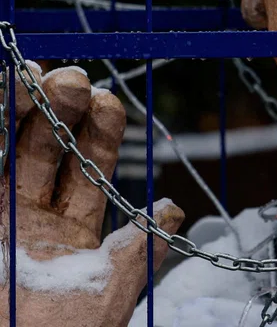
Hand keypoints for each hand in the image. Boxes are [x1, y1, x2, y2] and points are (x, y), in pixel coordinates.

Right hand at [0, 64, 183, 326]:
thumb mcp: (111, 291)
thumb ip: (139, 249)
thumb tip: (171, 207)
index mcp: (72, 232)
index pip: (90, 168)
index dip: (99, 133)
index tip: (107, 101)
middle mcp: (32, 218)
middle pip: (49, 150)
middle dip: (61, 111)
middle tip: (73, 77)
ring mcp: (0, 218)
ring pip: (9, 152)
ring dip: (21, 112)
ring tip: (32, 75)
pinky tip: (1, 98)